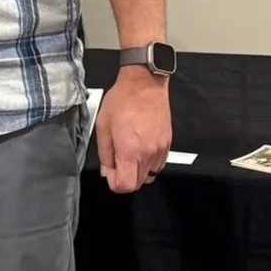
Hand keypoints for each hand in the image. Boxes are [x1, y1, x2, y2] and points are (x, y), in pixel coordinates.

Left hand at [96, 69, 171, 192]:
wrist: (145, 84)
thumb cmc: (122, 101)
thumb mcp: (103, 126)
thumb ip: (105, 153)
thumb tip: (107, 171)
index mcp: (130, 150)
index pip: (126, 185)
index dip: (115, 183)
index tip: (110, 172)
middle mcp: (148, 153)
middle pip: (138, 184)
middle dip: (125, 178)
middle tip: (116, 162)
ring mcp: (160, 149)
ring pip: (149, 175)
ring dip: (137, 171)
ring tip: (128, 153)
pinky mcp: (167, 144)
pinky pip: (158, 164)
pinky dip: (148, 163)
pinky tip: (139, 149)